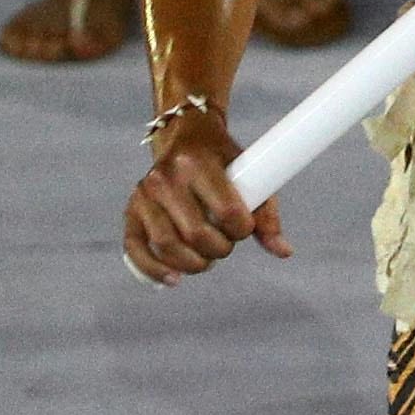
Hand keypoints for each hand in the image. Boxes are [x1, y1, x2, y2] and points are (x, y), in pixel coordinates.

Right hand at [121, 114, 286, 281]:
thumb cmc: (223, 159)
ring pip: (166, 245)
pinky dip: (154, 270)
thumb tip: (284, 251)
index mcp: (198, 163)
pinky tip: (174, 278)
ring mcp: (144, 195)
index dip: (243, 230)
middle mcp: (166, 178)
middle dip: (218, 250)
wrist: (187, 136)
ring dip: (192, 264)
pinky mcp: (130, 211)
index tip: (246, 229)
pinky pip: (135, 250)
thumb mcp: (249, 171)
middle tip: (226, 246)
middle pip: (195, 233)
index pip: (227, 211)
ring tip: (206, 260)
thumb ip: (266, 213)